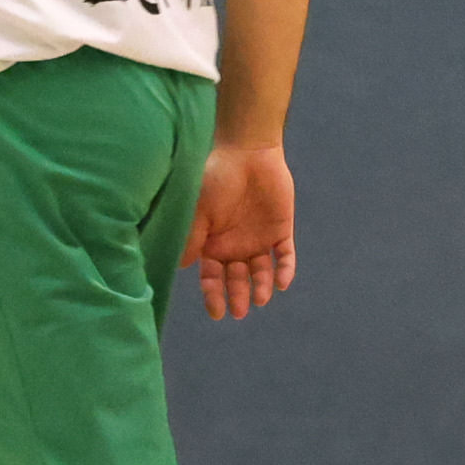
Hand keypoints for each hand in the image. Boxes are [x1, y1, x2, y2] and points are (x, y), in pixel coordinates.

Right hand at [189, 139, 298, 321]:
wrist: (248, 152)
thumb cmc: (216, 178)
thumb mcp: (199, 210)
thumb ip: (192, 238)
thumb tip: (180, 267)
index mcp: (212, 244)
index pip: (212, 277)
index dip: (213, 295)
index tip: (217, 312)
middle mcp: (235, 246)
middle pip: (237, 278)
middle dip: (238, 295)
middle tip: (240, 311)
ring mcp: (258, 239)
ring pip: (261, 271)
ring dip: (261, 286)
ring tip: (261, 299)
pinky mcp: (280, 229)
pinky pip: (284, 255)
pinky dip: (285, 269)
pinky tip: (283, 283)